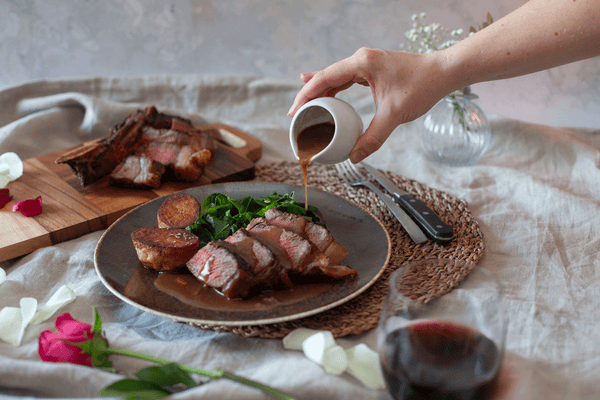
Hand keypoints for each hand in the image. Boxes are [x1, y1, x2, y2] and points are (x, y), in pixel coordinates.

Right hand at [288, 47, 452, 162]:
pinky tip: (326, 92)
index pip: (324, 78)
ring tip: (304, 107)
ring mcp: (367, 62)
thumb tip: (354, 157)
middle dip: (308, 95)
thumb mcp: (394, 114)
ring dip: (320, 91)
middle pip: (325, 76)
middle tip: (295, 115)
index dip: (306, 95)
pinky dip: (334, 88)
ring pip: (334, 77)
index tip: (294, 112)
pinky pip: (346, 78)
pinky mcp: (373, 68)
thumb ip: (373, 137)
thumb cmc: (422, 86)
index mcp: (362, 63)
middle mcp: (361, 59)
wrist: (444, 72)